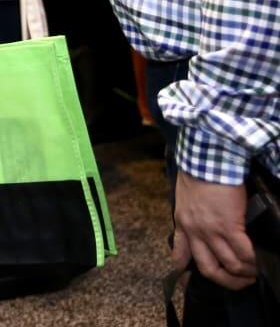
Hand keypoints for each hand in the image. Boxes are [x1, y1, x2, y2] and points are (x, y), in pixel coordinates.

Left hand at [174, 171, 256, 289]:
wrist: (206, 158)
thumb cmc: (198, 173)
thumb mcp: (185, 198)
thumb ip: (192, 216)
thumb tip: (207, 227)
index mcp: (183, 224)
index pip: (180, 255)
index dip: (187, 272)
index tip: (193, 280)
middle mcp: (194, 231)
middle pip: (208, 268)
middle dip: (226, 280)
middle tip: (240, 282)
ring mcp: (211, 230)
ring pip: (229, 264)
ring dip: (245, 272)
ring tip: (255, 272)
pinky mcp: (228, 225)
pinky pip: (243, 252)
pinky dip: (253, 260)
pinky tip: (260, 261)